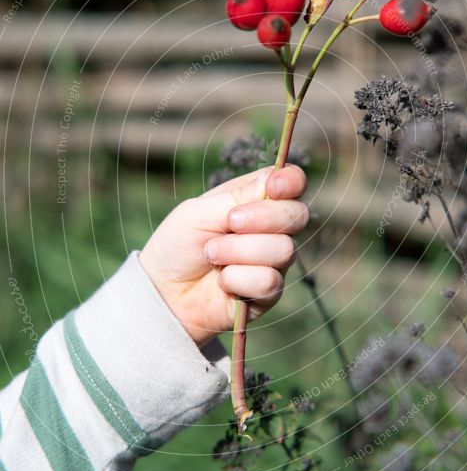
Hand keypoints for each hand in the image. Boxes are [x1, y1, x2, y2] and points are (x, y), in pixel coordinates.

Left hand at [139, 166, 308, 346]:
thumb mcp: (198, 212)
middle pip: (298, 215)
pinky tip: (222, 281)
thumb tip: (273, 178)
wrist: (164, 292)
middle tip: (229, 222)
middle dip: (263, 217)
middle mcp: (273, 228)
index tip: (274, 187)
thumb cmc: (178, 244)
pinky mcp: (270, 292)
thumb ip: (236, 197)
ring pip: (283, 250)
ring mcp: (274, 261)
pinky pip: (269, 281)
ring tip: (211, 254)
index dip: (291, 181)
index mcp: (256, 199)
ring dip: (240, 250)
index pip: (293, 183)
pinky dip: (238, 279)